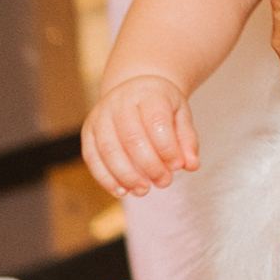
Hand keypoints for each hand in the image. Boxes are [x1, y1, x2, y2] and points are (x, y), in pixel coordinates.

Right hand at [81, 75, 196, 195]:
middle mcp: (119, 102)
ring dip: (126, 176)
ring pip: (109, 150)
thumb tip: (191, 166)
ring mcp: (100, 116)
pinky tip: (121, 190)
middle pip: (132, 138)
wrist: (134, 89)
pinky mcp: (88, 131)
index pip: (156, 122)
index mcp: (147, 94)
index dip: (167, 148)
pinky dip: (105, 178)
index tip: (178, 166)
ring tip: (144, 190)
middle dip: (149, 166)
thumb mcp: (181, 114)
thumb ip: (187, 139)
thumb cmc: (160, 105)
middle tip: (164, 182)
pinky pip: (92, 157)